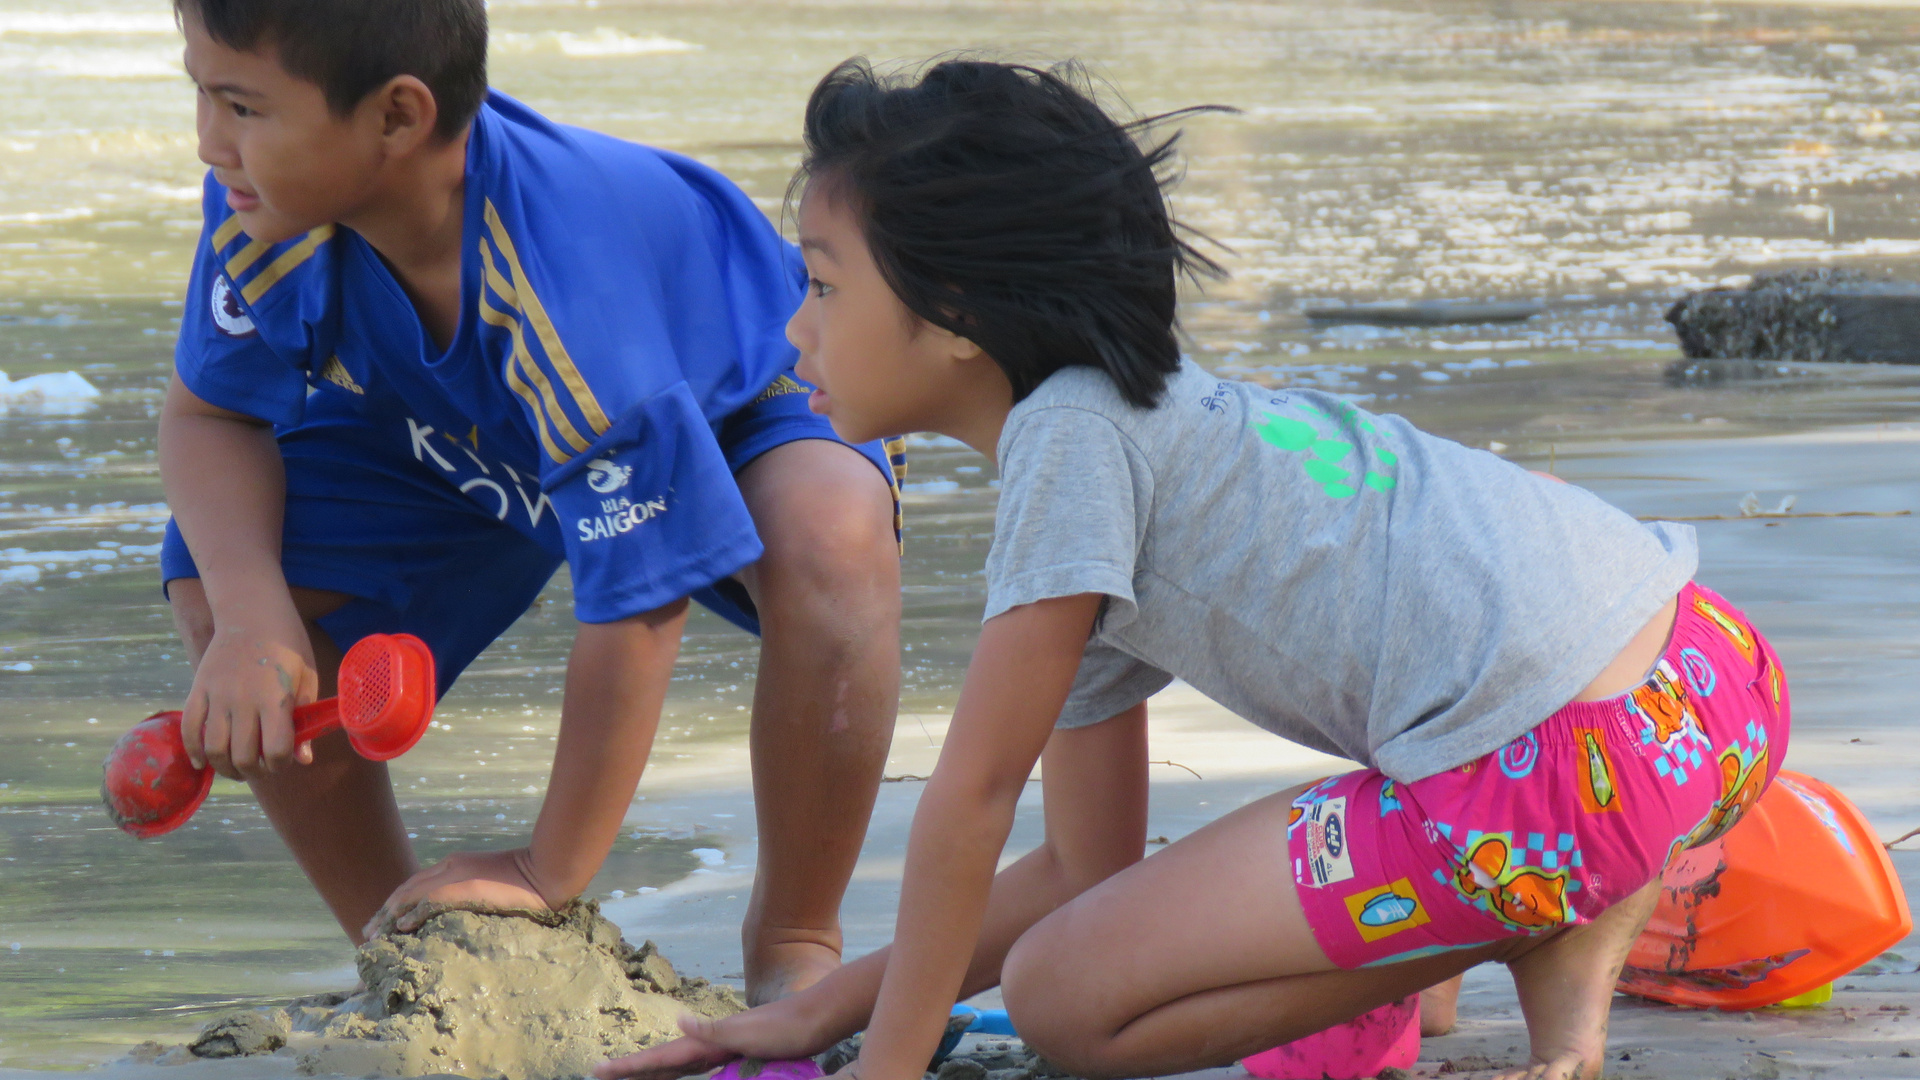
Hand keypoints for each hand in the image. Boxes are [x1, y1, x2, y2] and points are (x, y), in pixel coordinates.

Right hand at [183, 619, 317, 779]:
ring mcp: (217, 695)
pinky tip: (203, 763)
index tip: (283, 761)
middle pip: (242, 755)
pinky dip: (193, 751)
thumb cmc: (289, 646)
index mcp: (275, 698)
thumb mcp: (307, 678)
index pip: (274, 749)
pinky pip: (189, 728)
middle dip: (254, 771)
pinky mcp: (198, 688)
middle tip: (260, 769)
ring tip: (237, 770)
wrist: (253, 613)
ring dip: (225, 768)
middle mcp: (243, 700)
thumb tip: (303, 759)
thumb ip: (304, 719)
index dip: (280, 764)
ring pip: (214, 749)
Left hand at [364, 848, 554, 937]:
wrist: (546, 872)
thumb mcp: (489, 883)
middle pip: (407, 888)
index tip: (381, 921)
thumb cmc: (525, 880)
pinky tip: (401, 926)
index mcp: (455, 864)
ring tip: (374, 935)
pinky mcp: (465, 887)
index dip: (395, 903)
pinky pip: (430, 900)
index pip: (415, 884)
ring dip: (390, 915)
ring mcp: (456, 875)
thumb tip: (445, 916)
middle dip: (384, 911)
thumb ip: (465, 892)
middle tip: (367, 932)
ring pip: (412, 894)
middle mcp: (450, 866)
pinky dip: (413, 912)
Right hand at [595, 996, 828, 1079]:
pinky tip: (683, 1074)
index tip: (600, 1070)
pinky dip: (683, 1072)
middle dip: (632, 1069)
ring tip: (632, 1075)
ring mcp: (722, 1047)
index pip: (660, 1058)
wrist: (816, 1016)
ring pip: (679, 1065)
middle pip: (662, 1061)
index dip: (630, 1066)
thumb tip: (679, 1020)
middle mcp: (710, 1042)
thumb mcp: (749, 1030)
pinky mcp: (737, 1053)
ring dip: (654, 1071)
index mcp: (707, 1041)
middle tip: (600, 1072)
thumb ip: (714, 1028)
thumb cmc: (785, 1026)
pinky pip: (700, 1067)